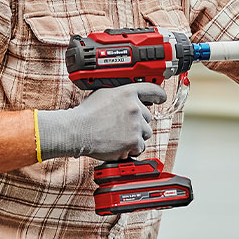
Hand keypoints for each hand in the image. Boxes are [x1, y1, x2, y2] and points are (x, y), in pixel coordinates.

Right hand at [36, 83, 164, 160]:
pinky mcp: (133, 140)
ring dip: (135, 137)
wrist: (77, 131)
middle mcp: (134, 107)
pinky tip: (118, 145)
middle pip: (148, 117)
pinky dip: (131, 149)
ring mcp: (135, 124)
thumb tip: (127, 99)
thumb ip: (119, 95)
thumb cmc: (86, 114)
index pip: (152, 90)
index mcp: (127, 92)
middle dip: (138, 124)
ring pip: (146, 133)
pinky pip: (140, 147)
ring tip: (118, 137)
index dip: (158, 94)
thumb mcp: (103, 94)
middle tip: (122, 127)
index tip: (161, 97)